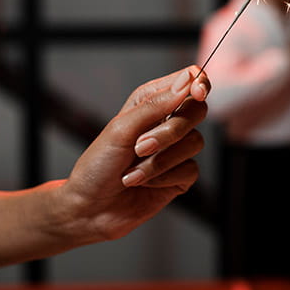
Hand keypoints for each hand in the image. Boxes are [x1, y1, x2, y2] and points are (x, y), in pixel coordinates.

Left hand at [59, 66, 209, 240]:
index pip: (188, 80)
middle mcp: (166, 122)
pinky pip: (190, 169)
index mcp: (151, 102)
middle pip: (197, 111)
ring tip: (132, 171)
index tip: (196, 93)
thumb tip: (187, 81)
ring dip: (159, 161)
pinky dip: (162, 177)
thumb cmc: (98, 166)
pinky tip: (142, 182)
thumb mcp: (121, 129)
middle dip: (170, 131)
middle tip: (140, 146)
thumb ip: (156, 104)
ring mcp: (176, 150)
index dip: (198, 83)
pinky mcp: (180, 175)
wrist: (90, 209)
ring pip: (195, 142)